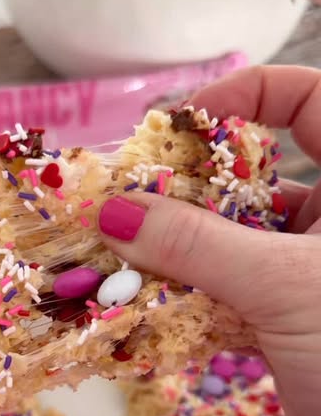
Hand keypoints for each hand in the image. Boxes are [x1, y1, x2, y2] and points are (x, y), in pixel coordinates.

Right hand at [98, 65, 320, 415]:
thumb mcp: (281, 286)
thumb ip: (195, 245)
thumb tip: (115, 211)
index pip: (311, 97)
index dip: (247, 95)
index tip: (180, 126)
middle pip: (258, 173)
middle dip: (192, 186)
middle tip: (129, 200)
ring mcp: (313, 272)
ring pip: (238, 239)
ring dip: (182, 251)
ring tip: (125, 257)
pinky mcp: (293, 320)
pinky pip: (233, 292)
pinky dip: (193, 298)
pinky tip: (151, 306)